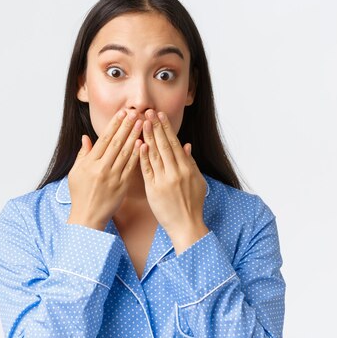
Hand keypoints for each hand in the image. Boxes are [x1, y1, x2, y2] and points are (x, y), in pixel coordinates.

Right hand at [67, 110, 142, 230]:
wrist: (87, 217)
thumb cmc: (80, 195)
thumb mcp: (75, 173)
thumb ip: (83, 154)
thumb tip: (86, 137)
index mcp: (90, 163)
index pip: (104, 139)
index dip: (114, 125)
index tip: (122, 113)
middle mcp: (101, 168)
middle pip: (117, 143)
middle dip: (126, 126)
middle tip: (135, 112)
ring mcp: (113, 177)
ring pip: (126, 153)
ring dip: (134, 136)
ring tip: (141, 123)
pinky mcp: (122, 186)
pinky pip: (131, 167)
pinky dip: (138, 155)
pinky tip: (143, 144)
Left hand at [139, 109, 208, 253]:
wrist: (186, 226)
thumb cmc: (192, 204)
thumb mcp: (197, 181)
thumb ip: (190, 162)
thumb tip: (186, 145)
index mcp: (186, 169)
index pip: (174, 143)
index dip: (166, 128)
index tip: (160, 115)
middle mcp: (176, 172)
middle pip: (163, 145)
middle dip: (156, 127)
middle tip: (148, 111)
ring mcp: (164, 180)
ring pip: (154, 155)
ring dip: (148, 137)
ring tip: (142, 122)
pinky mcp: (154, 190)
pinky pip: (147, 171)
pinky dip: (143, 157)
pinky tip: (139, 145)